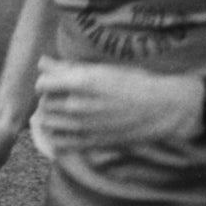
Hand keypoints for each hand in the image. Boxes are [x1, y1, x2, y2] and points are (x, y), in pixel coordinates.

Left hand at [35, 57, 196, 151]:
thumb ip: (69, 67)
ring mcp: (83, 127)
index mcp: (81, 83)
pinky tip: (66, 129)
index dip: (47, 80)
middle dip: (49, 97)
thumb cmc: (137, 82)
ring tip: (63, 111)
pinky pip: (59, 143)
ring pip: (48, 123)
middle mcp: (77, 106)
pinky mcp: (90, 142)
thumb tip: (43, 62)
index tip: (56, 80)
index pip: (43, 83)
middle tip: (62, 94)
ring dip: (51, 116)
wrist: (162, 108)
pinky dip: (56, 136)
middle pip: (45, 103)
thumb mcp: (104, 68)